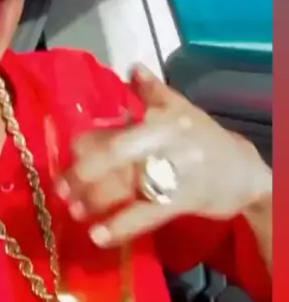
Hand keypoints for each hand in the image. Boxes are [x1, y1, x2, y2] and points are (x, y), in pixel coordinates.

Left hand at [58, 65, 271, 247]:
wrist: (242, 172)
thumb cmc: (205, 138)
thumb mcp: (182, 108)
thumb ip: (153, 91)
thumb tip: (133, 66)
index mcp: (163, 117)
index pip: (120, 125)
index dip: (90, 139)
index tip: (68, 149)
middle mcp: (167, 141)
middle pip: (118, 151)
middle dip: (86, 168)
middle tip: (60, 184)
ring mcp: (174, 172)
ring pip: (128, 184)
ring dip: (96, 199)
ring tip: (72, 209)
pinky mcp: (181, 201)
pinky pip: (145, 214)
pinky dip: (121, 225)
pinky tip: (98, 235)